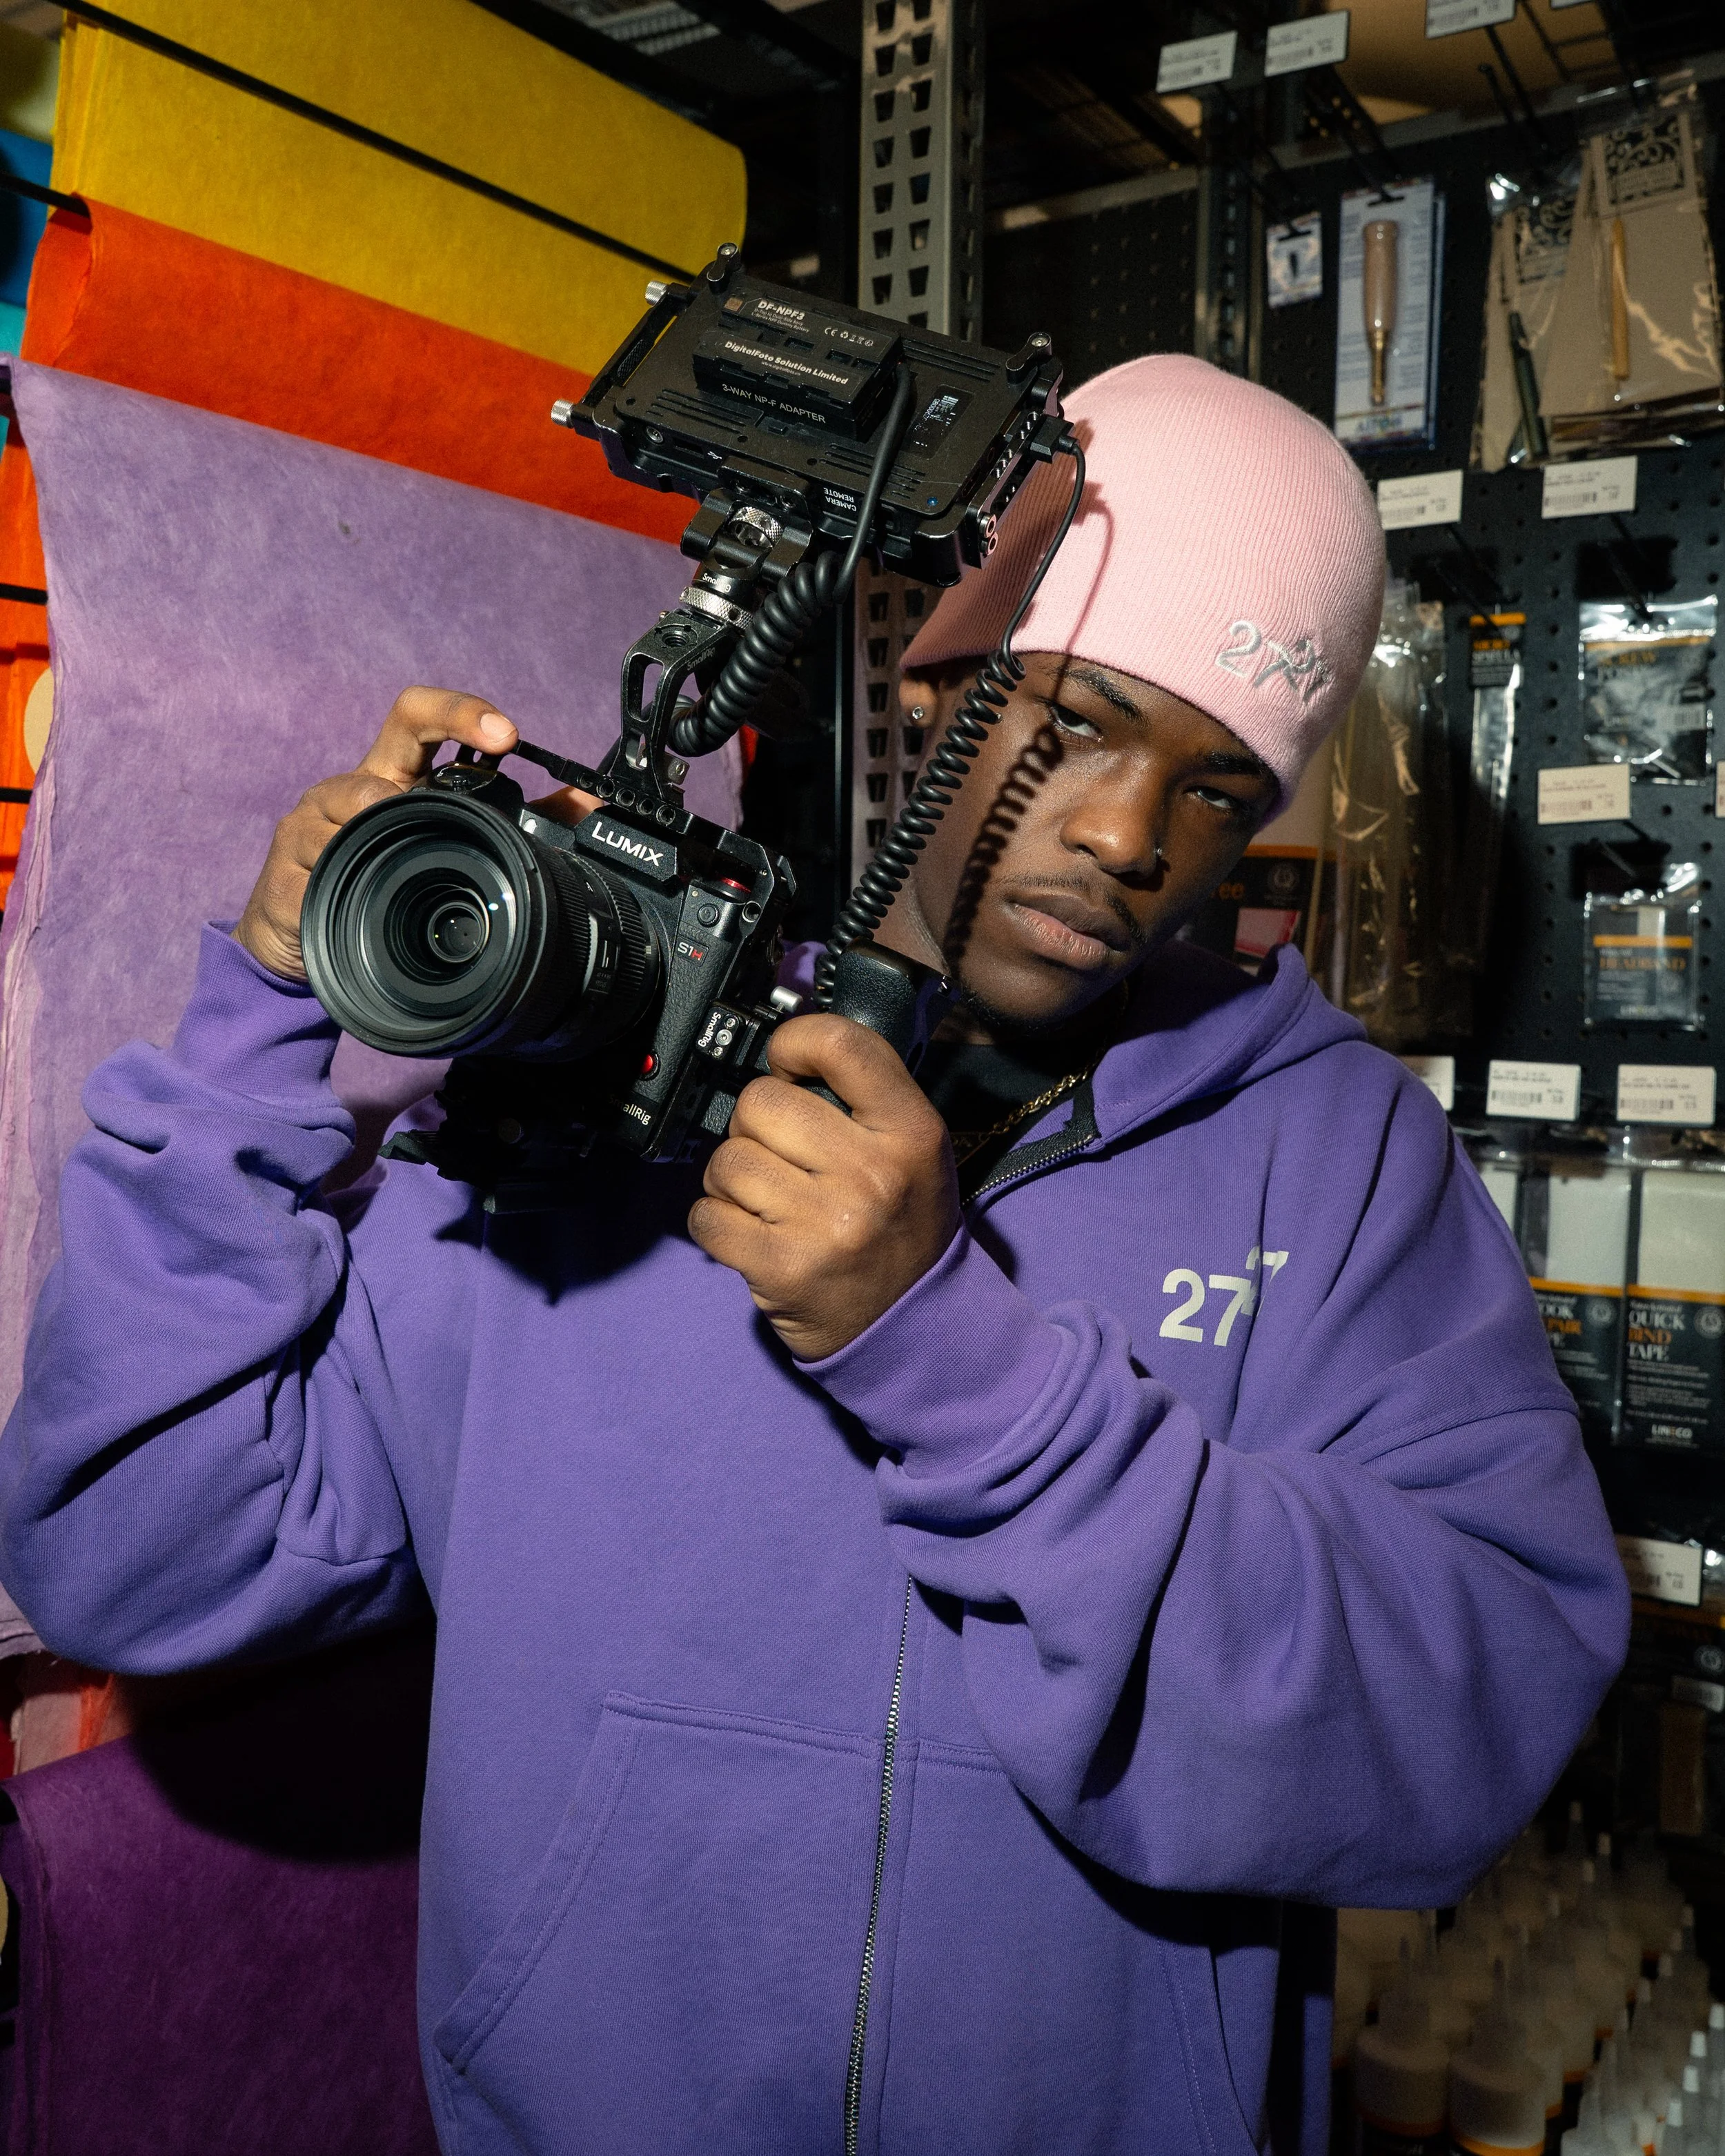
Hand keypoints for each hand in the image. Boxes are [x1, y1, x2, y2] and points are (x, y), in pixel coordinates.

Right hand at [234, 688, 519, 981]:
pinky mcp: (286, 870)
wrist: (294, 942)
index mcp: (392, 777)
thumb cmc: (373, 882)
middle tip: (491, 760)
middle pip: (392, 742)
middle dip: (442, 742)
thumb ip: (512, 824)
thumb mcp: (435, 846)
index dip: (461, 712)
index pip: (418, 715)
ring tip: (403, 859)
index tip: (507, 733)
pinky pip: (322, 868)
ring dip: (389, 830)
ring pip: (357, 805)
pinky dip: (345, 882)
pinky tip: (355, 898)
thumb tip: (584, 807)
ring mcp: (312, 824)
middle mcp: (350, 788)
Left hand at [689, 1015, 960, 1362]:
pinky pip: (707, 1216)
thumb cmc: (902, 1225)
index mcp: (911, 1134)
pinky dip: (715, 1222)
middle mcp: (872, 1175)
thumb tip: (785, 1058)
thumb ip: (863, 1098)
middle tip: (779, 1154)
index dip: (796, 1042)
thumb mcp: (914, 1151)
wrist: (911, 1323)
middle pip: (762, 1101)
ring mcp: (825, 1224)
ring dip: (732, 1178)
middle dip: (755, 1124)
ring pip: (728, 1159)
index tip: (788, 1066)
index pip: (841, 1045)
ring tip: (765, 1199)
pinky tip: (748, 1232)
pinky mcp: (781, 1268)